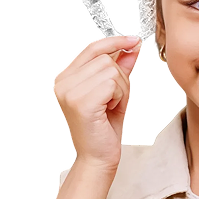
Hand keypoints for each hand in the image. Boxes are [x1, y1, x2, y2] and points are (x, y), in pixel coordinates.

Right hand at [53, 35, 142, 171]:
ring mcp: (69, 91)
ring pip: (111, 70)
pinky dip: (119, 97)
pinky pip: (112, 84)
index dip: (115, 42)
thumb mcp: (115, 93)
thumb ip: (121, 69)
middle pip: (105, 58)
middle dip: (120, 78)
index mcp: (66, 78)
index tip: (134, 40)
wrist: (98, 157)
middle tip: (115, 100)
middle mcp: (63, 82)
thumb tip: (132, 47)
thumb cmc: (104, 129)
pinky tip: (110, 111)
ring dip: (120, 89)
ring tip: (111, 106)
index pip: (92, 48)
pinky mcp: (80, 102)